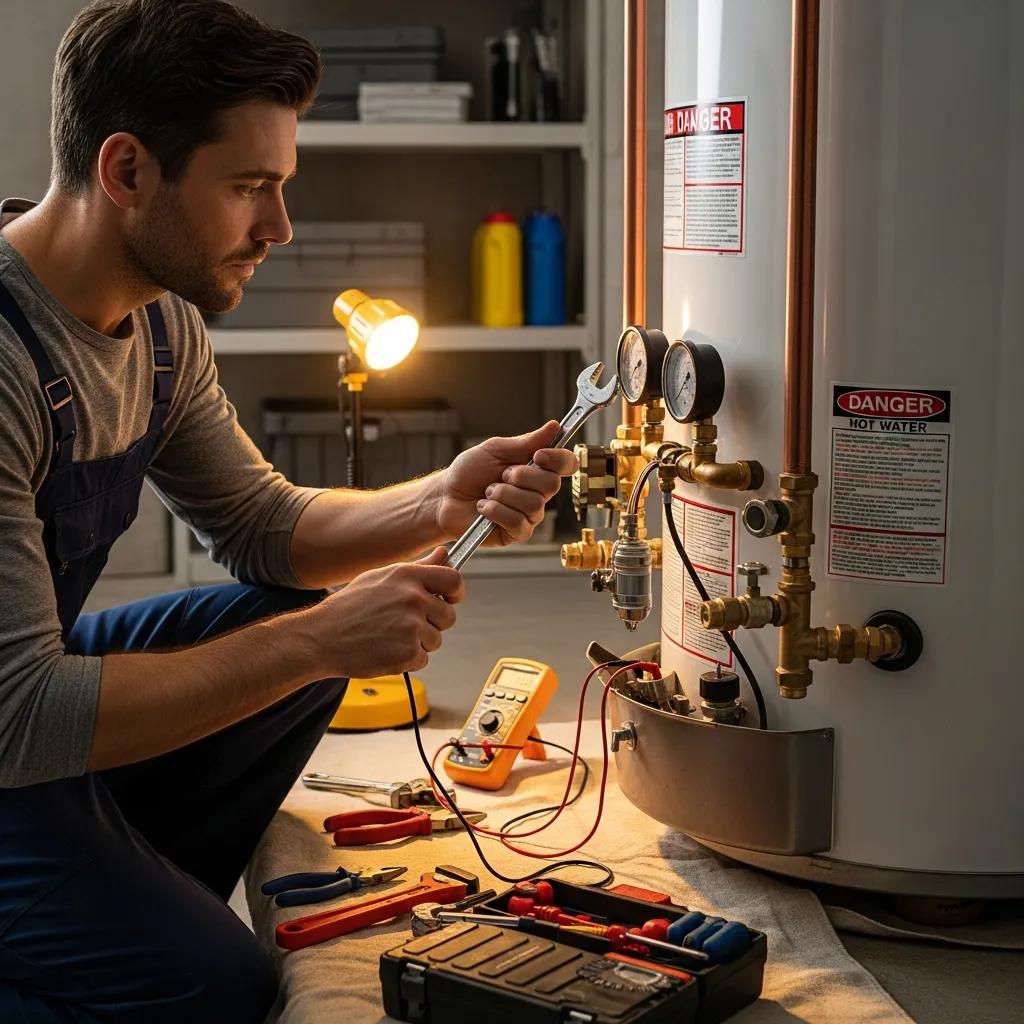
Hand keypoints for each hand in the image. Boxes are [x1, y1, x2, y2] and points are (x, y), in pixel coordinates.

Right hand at [306, 547, 463, 676]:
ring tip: (390, 636)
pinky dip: (408, 659)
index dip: (456, 592)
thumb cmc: (349, 607)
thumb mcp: (382, 577)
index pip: (454, 579)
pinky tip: (386, 649)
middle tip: (407, 624)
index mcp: (407, 576)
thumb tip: (444, 554)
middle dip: (434, 623)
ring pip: (436, 639)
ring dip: (419, 643)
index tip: (450, 599)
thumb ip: (418, 567)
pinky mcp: (408, 652)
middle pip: (449, 615)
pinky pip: (423, 658)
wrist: (321, 638)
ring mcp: (412, 626)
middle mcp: (413, 598)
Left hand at [436, 421, 578, 546]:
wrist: (446, 496)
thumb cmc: (469, 472)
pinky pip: (518, 521)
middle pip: (552, 484)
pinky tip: (484, 509)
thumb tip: (554, 427)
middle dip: (522, 476)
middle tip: (501, 475)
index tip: (538, 455)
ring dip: (504, 494)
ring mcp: (529, 515)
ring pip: (533, 504)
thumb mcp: (496, 449)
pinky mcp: (517, 533)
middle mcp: (537, 492)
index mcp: (536, 469)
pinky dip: (496, 511)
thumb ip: (527, 441)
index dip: (558, 459)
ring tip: (488, 493)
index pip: (566, 464)